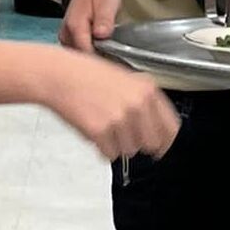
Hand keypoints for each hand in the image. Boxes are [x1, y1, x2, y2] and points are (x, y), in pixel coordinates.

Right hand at [44, 51, 180, 162]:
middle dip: (139, 142)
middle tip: (123, 133)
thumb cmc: (88, 75)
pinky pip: (110, 154)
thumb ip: (145, 101)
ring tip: (104, 124)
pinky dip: (102, 148)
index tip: (160, 145)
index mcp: (148, 90)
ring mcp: (120, 119)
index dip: (164, 140)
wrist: (59, 75)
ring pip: (130, 151)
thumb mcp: (126, 79)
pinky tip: (94, 130)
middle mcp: (138, 104)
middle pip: (151, 143)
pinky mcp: (101, 131)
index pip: (170, 127)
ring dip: (118, 144)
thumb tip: (157, 128)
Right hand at [59, 0, 122, 54]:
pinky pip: (80, 52)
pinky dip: (92, 53)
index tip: (116, 59)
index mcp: (75, 26)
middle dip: (99, 61)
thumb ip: (104, 18)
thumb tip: (101, 35)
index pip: (86, 53)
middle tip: (117, 56)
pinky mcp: (70, 40)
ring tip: (111, 51)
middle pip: (82, 58)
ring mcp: (66, 39)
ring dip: (95, 58)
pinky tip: (103, 49)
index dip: (101, 59)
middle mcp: (66, 35)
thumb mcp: (106, 0)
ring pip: (81, 57)